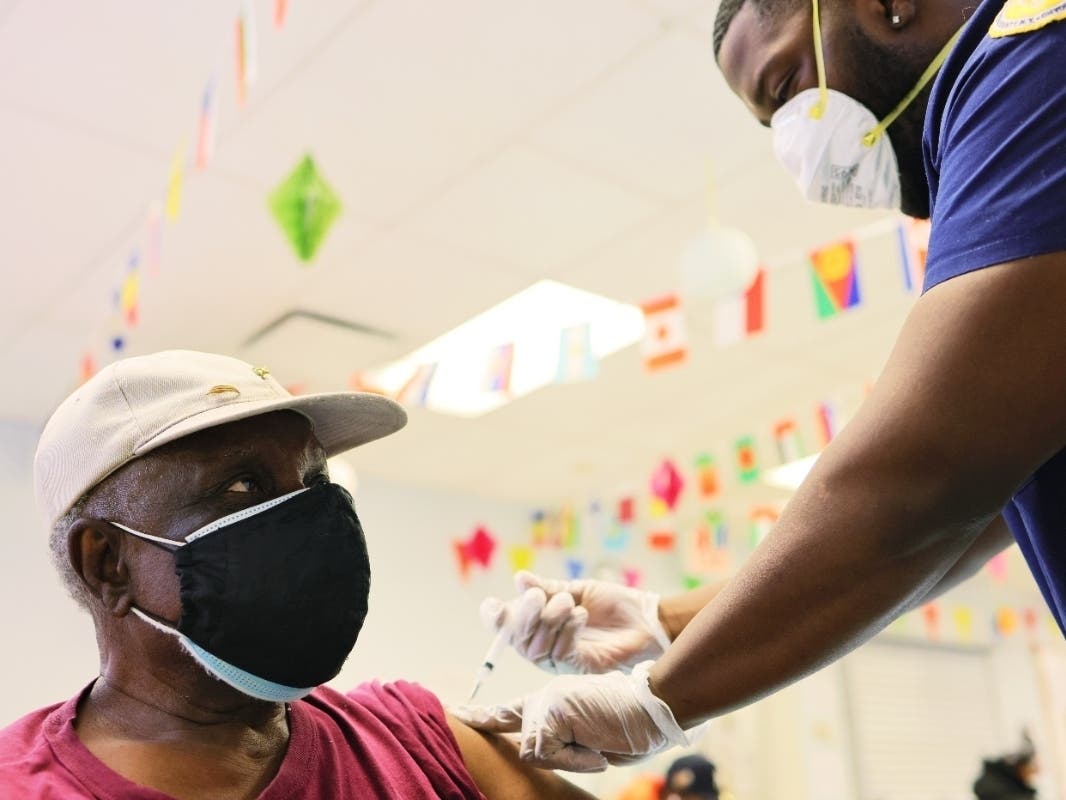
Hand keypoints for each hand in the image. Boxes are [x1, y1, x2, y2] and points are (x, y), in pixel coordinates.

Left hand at [451, 662, 688, 771]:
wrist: (654, 707)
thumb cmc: (632, 726)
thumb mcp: (591, 739)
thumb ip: (561, 741)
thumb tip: (533, 750)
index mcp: (552, 702)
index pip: (510, 711)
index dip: (483, 715)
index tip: (458, 711)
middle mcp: (543, 698)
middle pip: (523, 742)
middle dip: (549, 754)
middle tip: (572, 740)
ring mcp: (546, 701)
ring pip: (534, 750)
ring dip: (570, 758)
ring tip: (598, 743)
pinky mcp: (551, 709)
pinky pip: (547, 751)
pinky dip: (574, 758)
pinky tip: (596, 746)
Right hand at [480, 571, 671, 673]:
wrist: (646, 619)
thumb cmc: (612, 604)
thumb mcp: (576, 591)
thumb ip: (547, 589)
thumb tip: (519, 579)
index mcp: (539, 624)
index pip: (506, 627)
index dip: (494, 618)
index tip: (492, 604)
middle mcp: (544, 645)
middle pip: (517, 638)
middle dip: (523, 615)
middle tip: (537, 596)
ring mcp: (560, 659)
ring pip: (536, 648)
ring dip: (548, 621)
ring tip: (567, 602)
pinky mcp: (578, 668)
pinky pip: (560, 654)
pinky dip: (566, 631)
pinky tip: (580, 615)